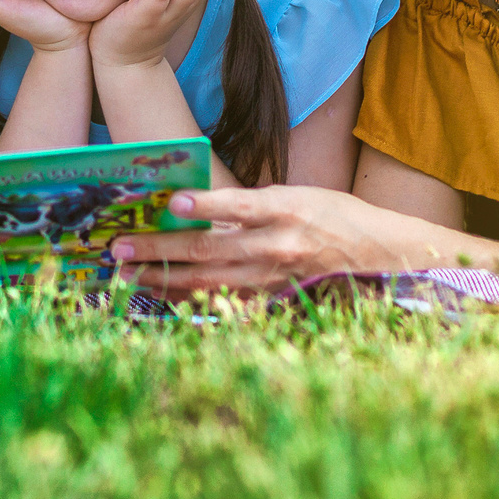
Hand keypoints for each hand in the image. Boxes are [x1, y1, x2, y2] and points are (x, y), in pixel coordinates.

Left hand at [109, 185, 437, 296]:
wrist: (380, 258)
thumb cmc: (335, 216)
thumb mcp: (297, 194)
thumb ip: (250, 204)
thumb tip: (196, 206)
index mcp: (285, 210)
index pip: (239, 206)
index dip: (205, 204)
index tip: (171, 202)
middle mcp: (278, 246)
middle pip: (210, 249)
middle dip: (160, 250)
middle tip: (119, 249)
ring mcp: (275, 278)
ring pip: (210, 282)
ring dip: (164, 279)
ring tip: (126, 277)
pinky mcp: (274, 301)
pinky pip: (226, 303)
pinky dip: (192, 301)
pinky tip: (162, 300)